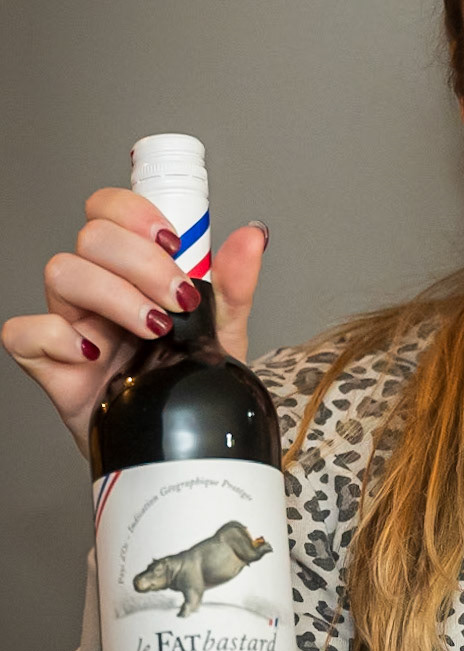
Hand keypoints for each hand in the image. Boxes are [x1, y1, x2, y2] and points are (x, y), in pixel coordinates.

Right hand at [2, 187, 266, 456]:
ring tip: (153, 329)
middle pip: (91, 237)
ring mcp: (70, 324)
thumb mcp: (223, 332)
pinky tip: (95, 356)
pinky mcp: (49, 364)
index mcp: (129, 270)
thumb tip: (251, 238)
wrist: (176, 440)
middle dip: (142, 262)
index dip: (134, 213)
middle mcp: (95, 290)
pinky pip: (24, 333)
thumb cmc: (187, 381)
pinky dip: (57, 338)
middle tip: (178, 301)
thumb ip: (234, 285)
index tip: (174, 243)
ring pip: (61, 273)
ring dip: (114, 296)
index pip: (108, 210)